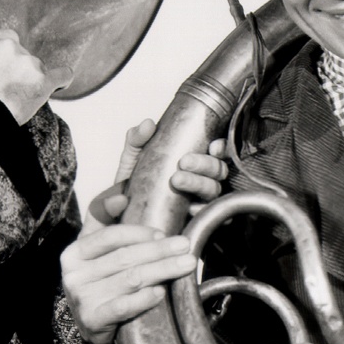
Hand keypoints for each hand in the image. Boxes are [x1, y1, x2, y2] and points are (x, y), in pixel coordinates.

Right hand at [0, 29, 71, 124]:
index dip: (9, 54)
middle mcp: (9, 46)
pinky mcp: (42, 79)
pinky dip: (62, 79)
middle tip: (9, 88)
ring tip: (18, 98)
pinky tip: (61, 83)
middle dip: (19, 69)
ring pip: (38, 68)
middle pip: (23, 54)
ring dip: (32, 80)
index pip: (8, 38)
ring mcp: (28, 62)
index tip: (8, 65)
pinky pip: (62, 74)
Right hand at [60, 221, 196, 343]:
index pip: (110, 236)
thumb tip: (121, 195)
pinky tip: (161, 292)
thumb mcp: (96, 249)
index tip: (164, 232)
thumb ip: (104, 219)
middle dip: (159, 250)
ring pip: (130, 279)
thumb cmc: (100, 281)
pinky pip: (123, 307)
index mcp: (74, 253)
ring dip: (162, 270)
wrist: (93, 324)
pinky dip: (144, 299)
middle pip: (124, 258)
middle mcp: (74, 275)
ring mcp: (82, 299)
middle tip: (185, 246)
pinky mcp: (93, 321)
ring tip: (186, 264)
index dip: (139, 233)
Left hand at [96, 119, 229, 223]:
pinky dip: (203, 210)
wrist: (122, 213)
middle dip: (204, 164)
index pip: (216, 151)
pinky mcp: (194, 219)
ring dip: (199, 183)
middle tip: (184, 162)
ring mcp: (199, 199)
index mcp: (193, 160)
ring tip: (177, 180)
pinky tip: (191, 208)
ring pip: (214, 190)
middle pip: (218, 170)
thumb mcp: (133, 156)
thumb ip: (137, 138)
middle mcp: (201, 179)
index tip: (212, 146)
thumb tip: (147, 124)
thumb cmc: (134, 182)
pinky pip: (209, 216)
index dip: (221, 147)